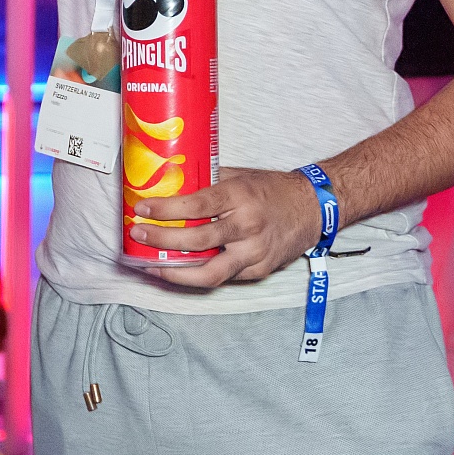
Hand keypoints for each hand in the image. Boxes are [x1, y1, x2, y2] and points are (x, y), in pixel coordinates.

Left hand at [127, 167, 326, 288]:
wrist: (313, 208)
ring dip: (175, 272)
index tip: (142, 209)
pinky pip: (222, 277)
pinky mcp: (258, 271)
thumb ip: (208, 182)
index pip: (196, 206)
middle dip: (162, 240)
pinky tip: (179, 271)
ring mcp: (254, 253)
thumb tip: (171, 183)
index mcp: (240, 197)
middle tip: (140, 235)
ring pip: (208, 273)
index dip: (165, 210)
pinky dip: (198, 275)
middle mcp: (247, 227)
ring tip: (152, 264)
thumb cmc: (273, 189)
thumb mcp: (240, 176)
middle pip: (197, 241)